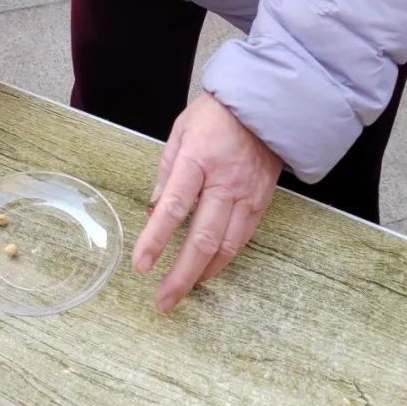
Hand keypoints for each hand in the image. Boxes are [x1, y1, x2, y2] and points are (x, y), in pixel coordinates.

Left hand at [132, 92, 281, 312]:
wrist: (265, 105)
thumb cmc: (216, 115)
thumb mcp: (181, 131)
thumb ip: (166, 171)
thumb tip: (154, 210)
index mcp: (198, 159)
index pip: (174, 206)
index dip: (156, 239)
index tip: (141, 265)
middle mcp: (224, 181)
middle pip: (202, 238)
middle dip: (181, 275)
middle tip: (163, 301)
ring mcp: (246, 194)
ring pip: (226, 247)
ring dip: (203, 274)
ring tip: (182, 291)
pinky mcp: (262, 202)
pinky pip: (242, 239)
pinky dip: (224, 259)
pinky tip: (208, 268)